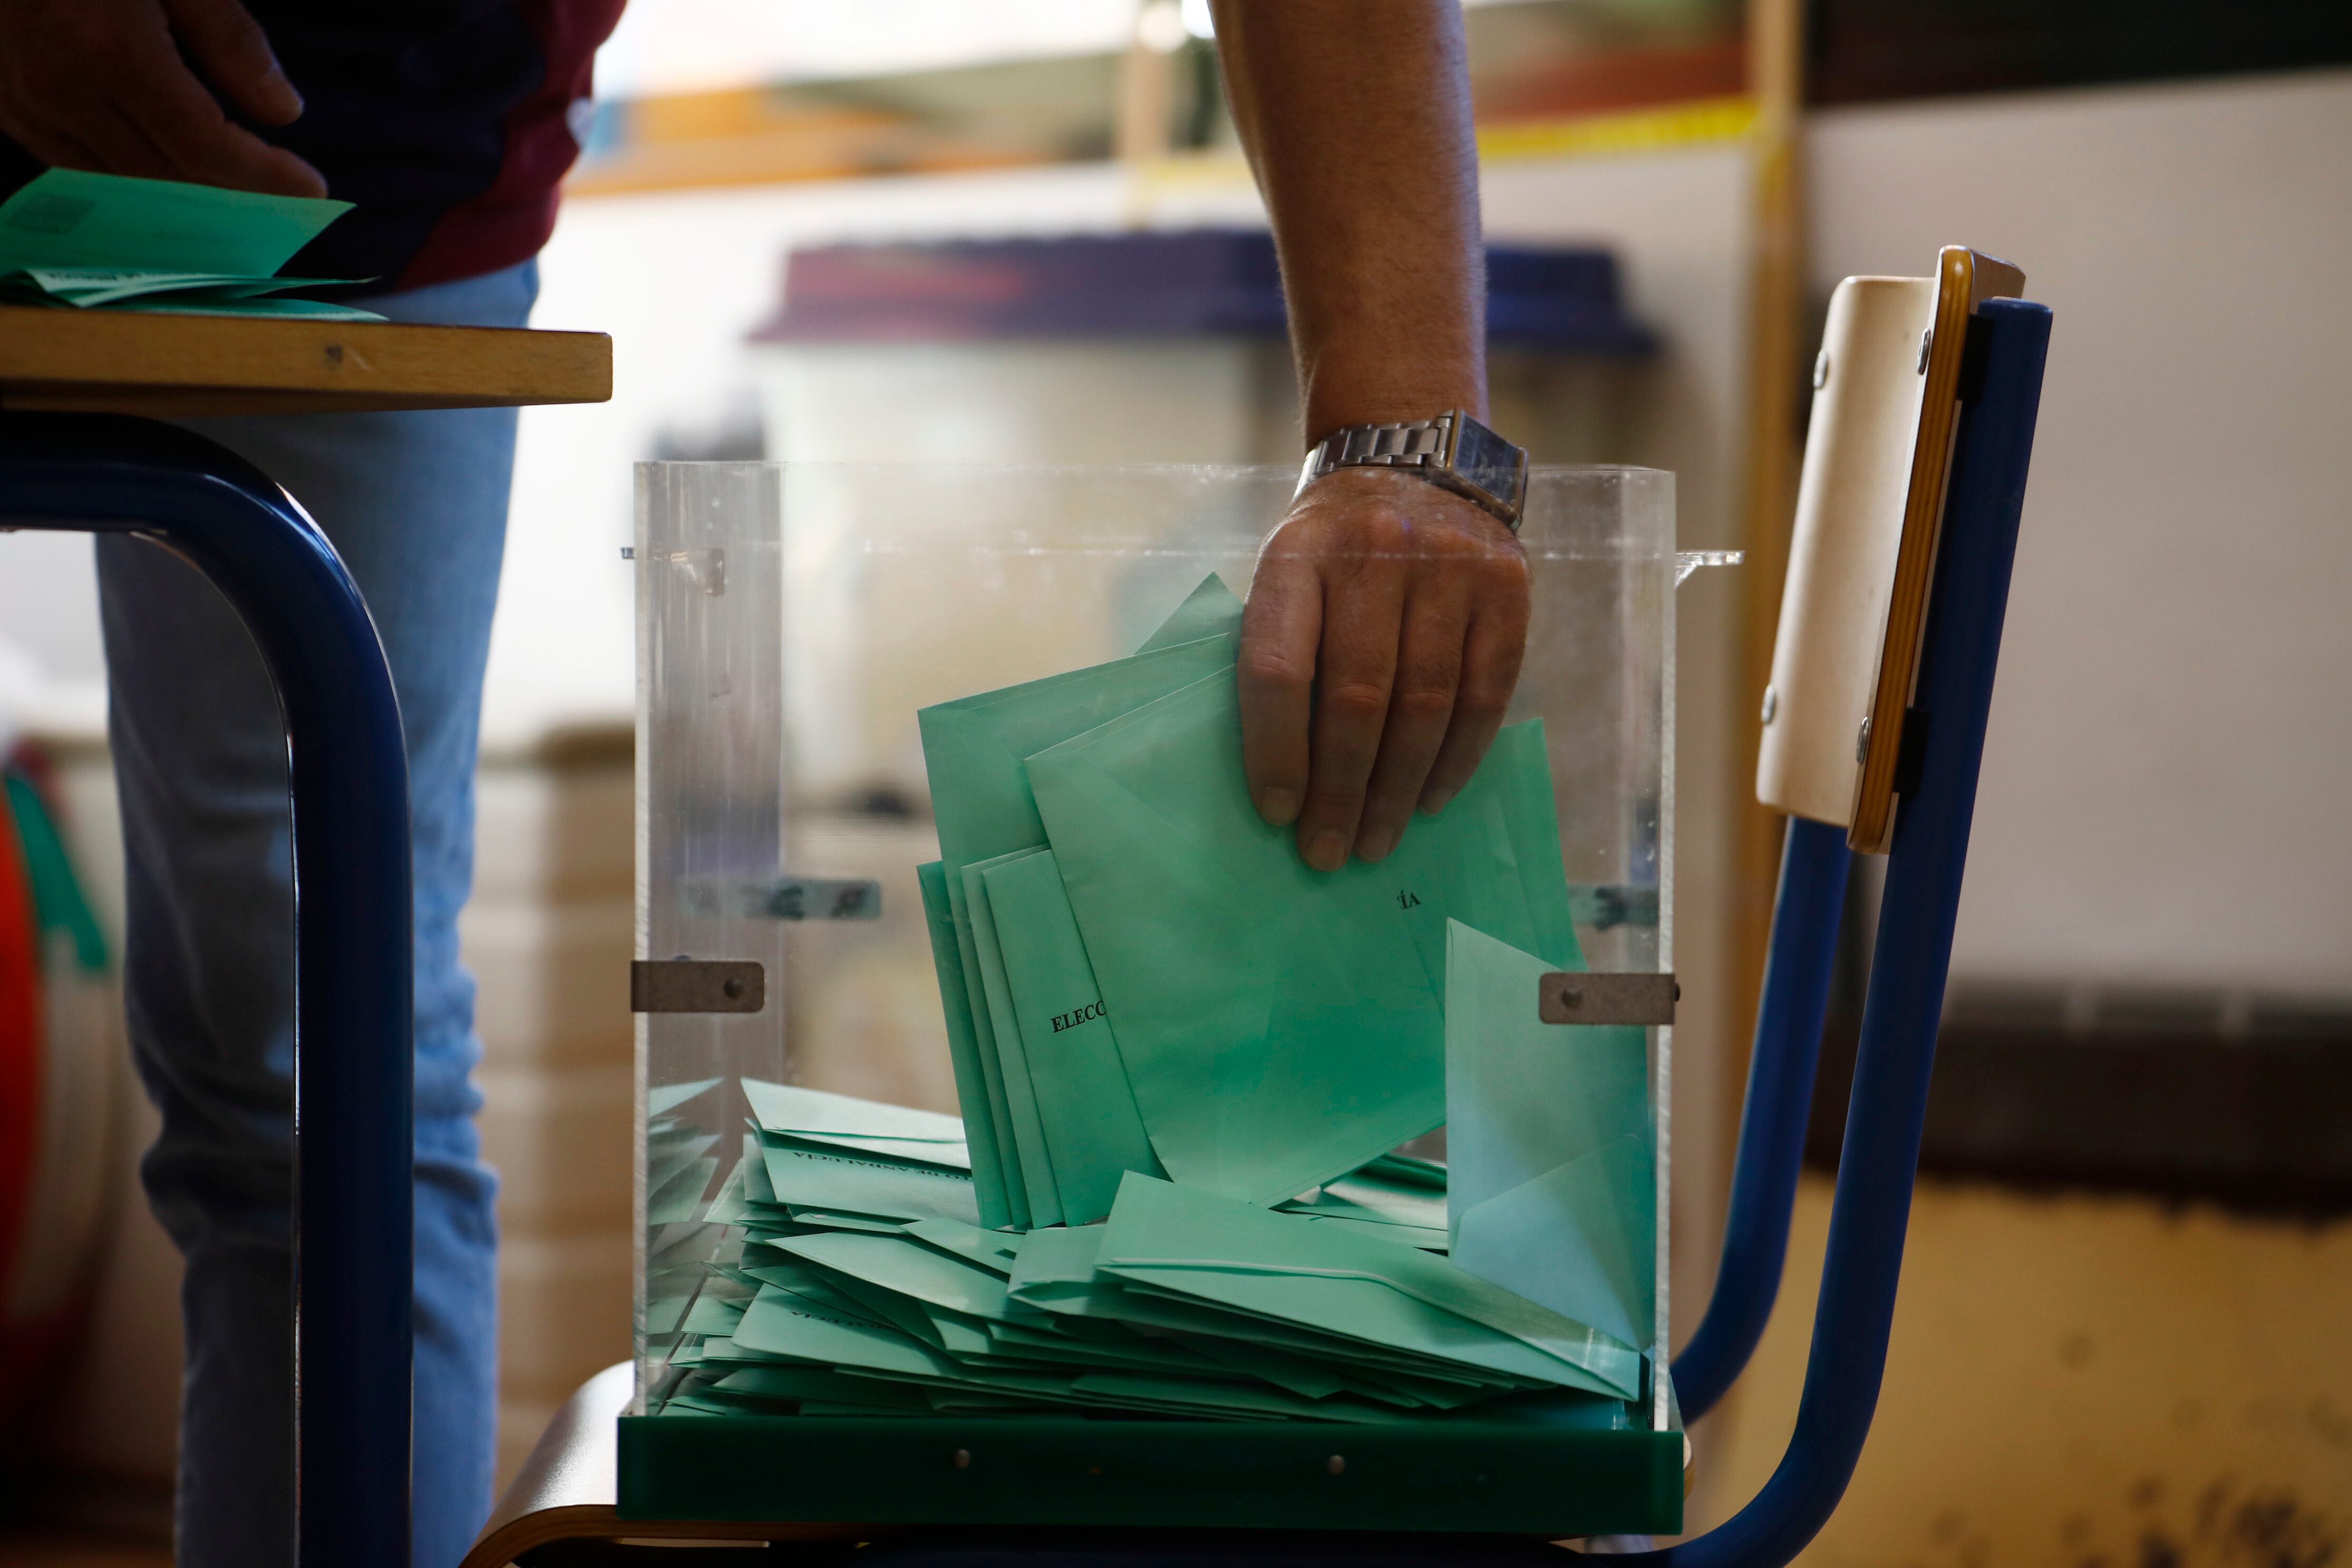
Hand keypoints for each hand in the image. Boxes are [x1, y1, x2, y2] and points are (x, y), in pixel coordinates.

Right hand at [0, 0, 325, 196]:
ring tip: (238, 201)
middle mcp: (60, 88)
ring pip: (120, 188)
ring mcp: (23, 104)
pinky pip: (78, 169)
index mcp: (109, 49)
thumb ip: (230, 39)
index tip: (309, 189)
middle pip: (165, 178)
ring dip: (184, 199)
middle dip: (232, 198)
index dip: (262, 176)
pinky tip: (172, 178)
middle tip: (282, 204)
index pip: (203, 146)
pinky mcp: (6, 110)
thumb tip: (282, 111)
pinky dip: (131, 181)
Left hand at [1239, 466, 1531, 870]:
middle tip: (1329, 852)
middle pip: (1356, 699)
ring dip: (1398, 790)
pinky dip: (1458, 757)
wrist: (1414, 459)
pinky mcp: (1506, 586)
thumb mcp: (1285, 571)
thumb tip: (1284, 781)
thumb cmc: (1333, 545)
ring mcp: (1449, 566)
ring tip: (1376, 840)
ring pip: (1424, 706)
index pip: (1278, 667)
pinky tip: (1432, 798)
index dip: (1275, 750)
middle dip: (1340, 791)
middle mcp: (1376, 552)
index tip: (1276, 812)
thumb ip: (1281, 650)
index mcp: (1298, 554)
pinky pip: (1485, 693)